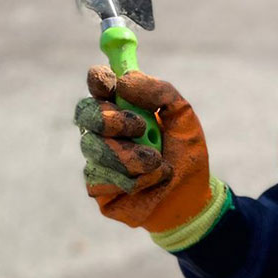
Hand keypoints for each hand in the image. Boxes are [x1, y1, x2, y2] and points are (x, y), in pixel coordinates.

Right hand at [74, 66, 212, 233]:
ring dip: (133, 156)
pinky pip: (103, 177)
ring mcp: (97, 157)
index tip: (111, 83)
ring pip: (96, 148)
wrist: (192, 197)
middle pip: (85, 112)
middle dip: (114, 120)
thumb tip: (124, 81)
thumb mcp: (183, 117)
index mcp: (122, 107)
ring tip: (158, 163)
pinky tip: (150, 183)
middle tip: (141, 128)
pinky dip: (135, 179)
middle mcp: (103, 130)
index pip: (99, 85)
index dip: (99, 80)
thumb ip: (160, 92)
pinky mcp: (97, 186)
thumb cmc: (185, 154)